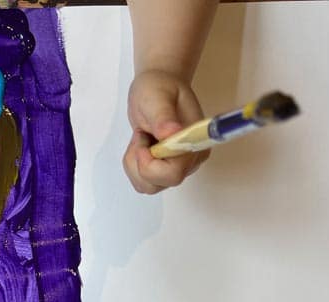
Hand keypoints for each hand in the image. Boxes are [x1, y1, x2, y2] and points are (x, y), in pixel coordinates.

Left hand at [123, 69, 209, 193]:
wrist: (157, 88)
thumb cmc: (159, 89)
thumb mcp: (158, 97)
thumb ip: (163, 117)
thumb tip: (171, 133)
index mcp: (194, 144)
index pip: (174, 173)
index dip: (151, 163)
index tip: (144, 140)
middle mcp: (190, 161)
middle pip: (159, 183)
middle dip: (140, 162)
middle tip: (142, 136)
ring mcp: (177, 168)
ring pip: (147, 185)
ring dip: (134, 164)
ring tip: (141, 138)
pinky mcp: (163, 170)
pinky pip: (142, 182)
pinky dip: (133, 166)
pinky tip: (140, 146)